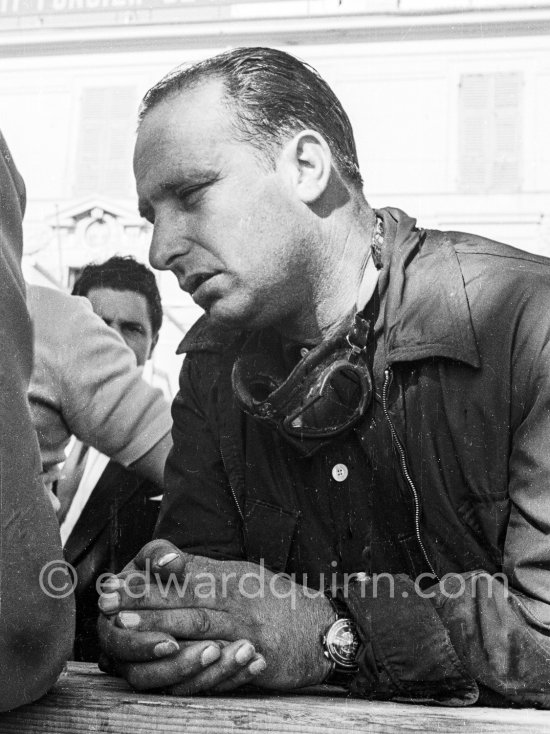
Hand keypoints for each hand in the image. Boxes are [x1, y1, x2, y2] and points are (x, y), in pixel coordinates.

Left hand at [98, 539, 333, 692]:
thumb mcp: (242, 575)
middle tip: (106, 602)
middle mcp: (234, 597)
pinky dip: (193, 661)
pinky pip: (221, 658)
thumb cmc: (277, 600)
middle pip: (182, 597)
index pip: (179, 576)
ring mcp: (246, 626)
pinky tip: (169, 664)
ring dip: (157, 626)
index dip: (145, 580)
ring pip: (196, 625)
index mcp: (227, 577)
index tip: (113, 583)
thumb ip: (204, 572)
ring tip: (125, 627)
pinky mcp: (258, 653)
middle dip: (141, 600)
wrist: (323, 625)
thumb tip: (167, 566)